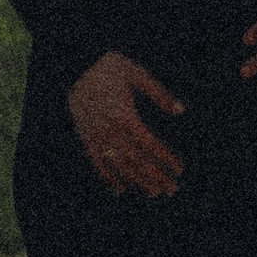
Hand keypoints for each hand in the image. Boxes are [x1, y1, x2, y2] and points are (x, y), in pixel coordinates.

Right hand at [67, 50, 185, 195]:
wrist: (75, 65)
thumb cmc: (109, 67)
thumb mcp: (137, 75)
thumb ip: (160, 94)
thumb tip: (180, 110)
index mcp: (125, 116)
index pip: (150, 145)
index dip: (165, 159)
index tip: (179, 170)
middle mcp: (110, 131)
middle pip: (137, 161)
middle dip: (156, 177)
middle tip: (172, 190)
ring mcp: (96, 137)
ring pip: (119, 166)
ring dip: (138, 181)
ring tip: (154, 192)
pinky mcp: (85, 138)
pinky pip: (98, 163)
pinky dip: (109, 178)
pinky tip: (120, 189)